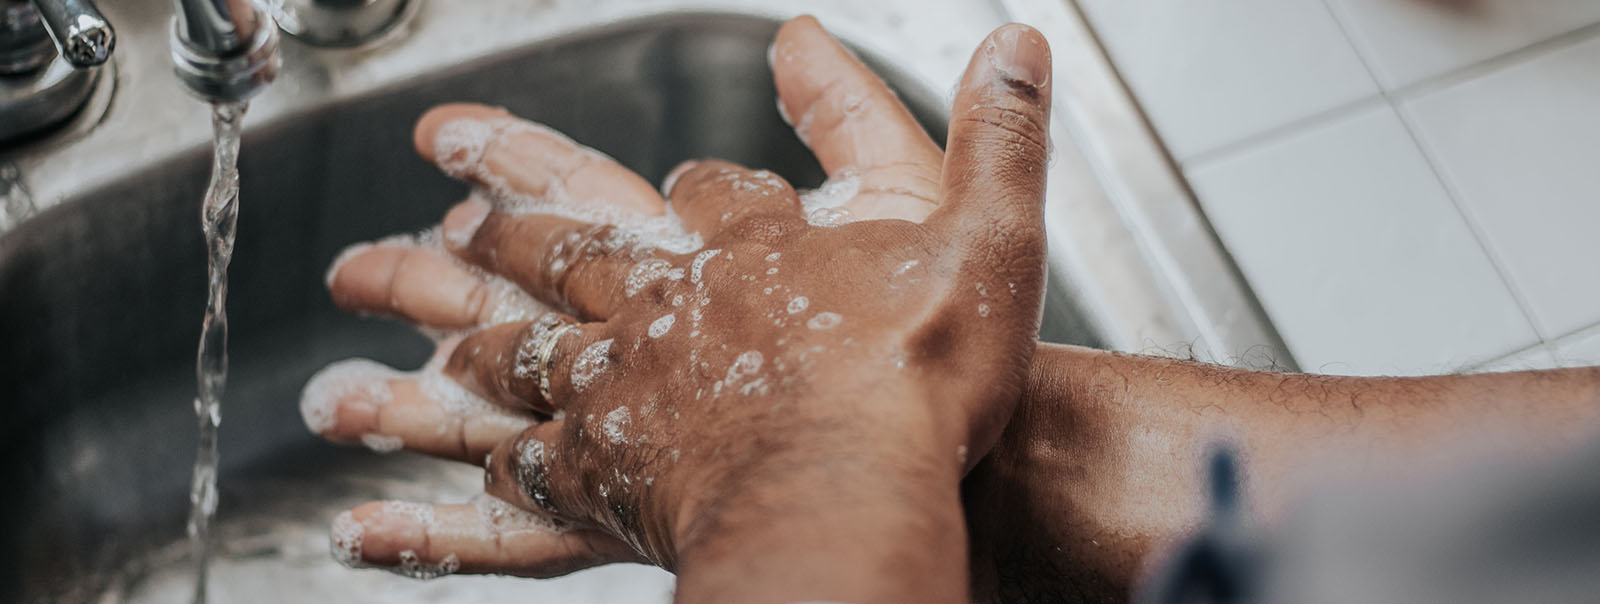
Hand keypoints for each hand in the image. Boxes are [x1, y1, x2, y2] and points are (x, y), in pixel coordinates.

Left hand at [306, 15, 1051, 600]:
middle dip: (498, 220)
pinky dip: (459, 485)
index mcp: (749, 246)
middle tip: (432, 199)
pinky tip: (416, 493)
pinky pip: (515, 474)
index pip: (702, 189)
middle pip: (564, 248)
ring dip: (441, 325)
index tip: (682, 174)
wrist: (852, 490)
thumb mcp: (987, 234)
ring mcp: (624, 388)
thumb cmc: (918, 378)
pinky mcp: (606, 476)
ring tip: (372, 313)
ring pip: (512, 345)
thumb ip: (996, 136)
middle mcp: (668, 304)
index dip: (694, 179)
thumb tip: (1018, 42)